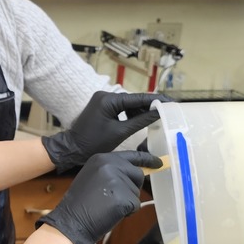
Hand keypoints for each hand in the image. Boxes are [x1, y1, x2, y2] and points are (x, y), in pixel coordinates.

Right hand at [36, 150, 162, 243]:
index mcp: (102, 158)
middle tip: (113, 199)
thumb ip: (111, 172)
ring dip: (127, 202)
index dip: (147, 159)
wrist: (71, 221)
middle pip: (137, 174)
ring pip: (136, 192)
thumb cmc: (80, 204)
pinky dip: (127, 212)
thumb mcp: (93, 178)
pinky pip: (135, 205)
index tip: (159, 162)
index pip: (131, 155)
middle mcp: (110, 164)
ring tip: (107, 206)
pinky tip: (110, 213)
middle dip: (132, 187)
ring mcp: (118, 180)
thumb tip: (135, 173)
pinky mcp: (124, 196)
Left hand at [42, 91, 166, 172]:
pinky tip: (139, 120)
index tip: (171, 102)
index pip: (137, 98)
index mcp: (109, 99)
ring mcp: (102, 99)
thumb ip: (141, 121)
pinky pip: (119, 107)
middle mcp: (105, 95)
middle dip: (148, 106)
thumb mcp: (121, 132)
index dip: (155, 100)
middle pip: (133, 99)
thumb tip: (159, 112)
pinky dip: (129, 114)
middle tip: (165, 112)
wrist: (73, 148)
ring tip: (154, 119)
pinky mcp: (101, 106)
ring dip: (139, 111)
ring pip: (127, 104)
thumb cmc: (94, 142)